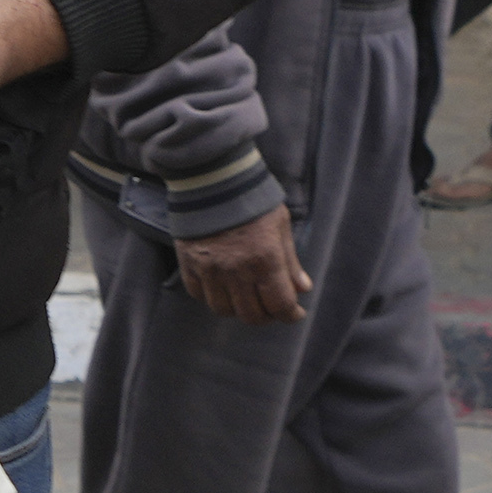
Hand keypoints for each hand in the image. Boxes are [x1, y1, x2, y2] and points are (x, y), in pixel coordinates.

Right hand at [173, 202, 309, 324]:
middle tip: (271, 308)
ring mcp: (210, 269)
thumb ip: (290, 261)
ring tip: (246, 299)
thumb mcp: (280, 225)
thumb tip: (302, 289)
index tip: (295, 313)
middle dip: (266, 316)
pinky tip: (222, 287)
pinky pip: (198, 294)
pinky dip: (211, 296)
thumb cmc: (252, 198)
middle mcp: (237, 269)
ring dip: (238, 309)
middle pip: (251, 315)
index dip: (291, 314)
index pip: (280, 305)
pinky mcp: (189, 263)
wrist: (213, 176)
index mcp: (265, 259)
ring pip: (223, 310)